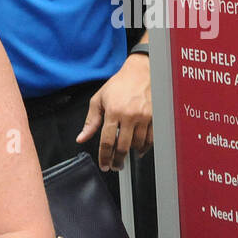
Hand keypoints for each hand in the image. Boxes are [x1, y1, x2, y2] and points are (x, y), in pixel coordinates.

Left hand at [76, 54, 151, 170]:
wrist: (141, 71)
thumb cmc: (120, 84)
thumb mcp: (99, 99)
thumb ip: (91, 121)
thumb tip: (82, 138)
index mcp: (113, 111)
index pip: (107, 141)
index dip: (104, 157)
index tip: (104, 164)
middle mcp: (129, 115)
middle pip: (123, 147)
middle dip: (117, 161)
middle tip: (115, 166)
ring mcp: (144, 117)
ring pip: (137, 144)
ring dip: (130, 153)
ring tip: (125, 155)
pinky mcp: (155, 117)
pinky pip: (150, 139)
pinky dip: (144, 147)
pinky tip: (139, 149)